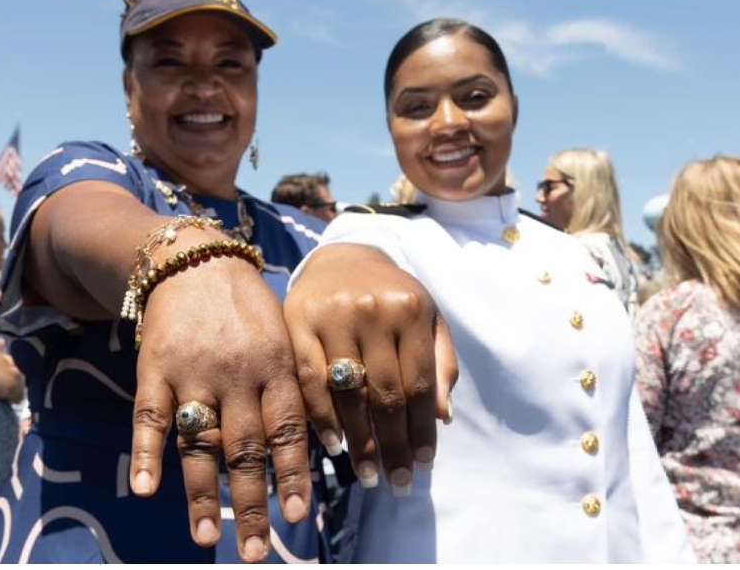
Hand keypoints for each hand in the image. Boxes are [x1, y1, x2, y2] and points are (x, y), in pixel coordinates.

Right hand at [129, 253, 310, 562]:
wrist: (194, 260)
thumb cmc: (248, 309)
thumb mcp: (284, 336)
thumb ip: (294, 389)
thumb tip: (315, 450)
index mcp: (276, 366)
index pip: (289, 429)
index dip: (294, 474)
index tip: (299, 514)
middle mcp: (237, 374)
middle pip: (246, 449)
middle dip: (252, 505)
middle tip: (256, 552)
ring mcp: (194, 373)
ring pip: (200, 442)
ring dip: (202, 495)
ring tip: (209, 538)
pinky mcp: (156, 369)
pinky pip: (149, 417)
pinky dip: (146, 454)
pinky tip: (145, 489)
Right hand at [284, 243, 456, 493]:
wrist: (342, 256)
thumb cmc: (392, 296)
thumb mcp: (428, 318)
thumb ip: (440, 364)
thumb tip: (442, 418)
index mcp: (410, 310)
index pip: (419, 384)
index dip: (421, 430)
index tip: (423, 465)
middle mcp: (372, 312)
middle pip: (385, 395)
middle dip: (392, 445)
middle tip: (395, 482)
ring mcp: (333, 317)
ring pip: (347, 393)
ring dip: (358, 441)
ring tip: (367, 474)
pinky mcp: (297, 322)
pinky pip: (309, 381)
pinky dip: (322, 418)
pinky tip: (334, 444)